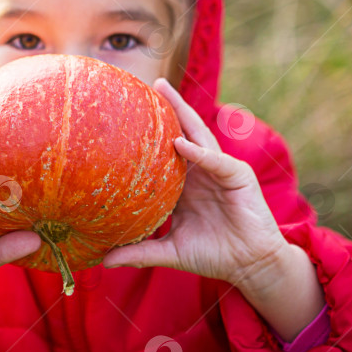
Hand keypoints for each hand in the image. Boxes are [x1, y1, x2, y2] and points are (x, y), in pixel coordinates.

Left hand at [101, 78, 287, 288]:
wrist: (249, 266)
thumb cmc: (213, 254)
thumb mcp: (170, 250)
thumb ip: (139, 251)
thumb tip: (102, 260)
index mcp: (185, 184)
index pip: (164, 152)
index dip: (150, 134)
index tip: (126, 115)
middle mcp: (201, 171)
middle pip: (182, 133)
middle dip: (168, 108)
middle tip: (148, 85)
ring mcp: (220, 170)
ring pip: (199, 136)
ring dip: (183, 113)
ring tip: (165, 91)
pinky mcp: (238, 177)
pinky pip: (215, 161)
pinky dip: (198, 152)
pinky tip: (181, 143)